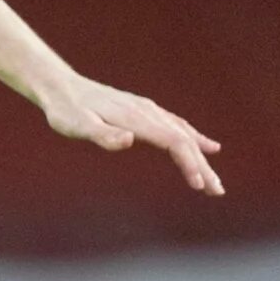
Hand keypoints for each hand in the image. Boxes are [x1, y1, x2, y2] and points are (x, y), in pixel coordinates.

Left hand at [39, 76, 223, 195]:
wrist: (61, 88)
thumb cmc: (66, 111)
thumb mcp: (77, 126)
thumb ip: (102, 134)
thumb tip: (128, 140)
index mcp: (137, 119)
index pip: (173, 142)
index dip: (189, 163)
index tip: (198, 185)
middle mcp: (148, 112)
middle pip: (184, 140)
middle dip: (202, 166)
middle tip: (218, 192)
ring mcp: (149, 110)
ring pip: (184, 134)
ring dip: (201, 157)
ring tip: (213, 181)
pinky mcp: (145, 112)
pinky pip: (178, 126)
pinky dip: (195, 139)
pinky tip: (208, 147)